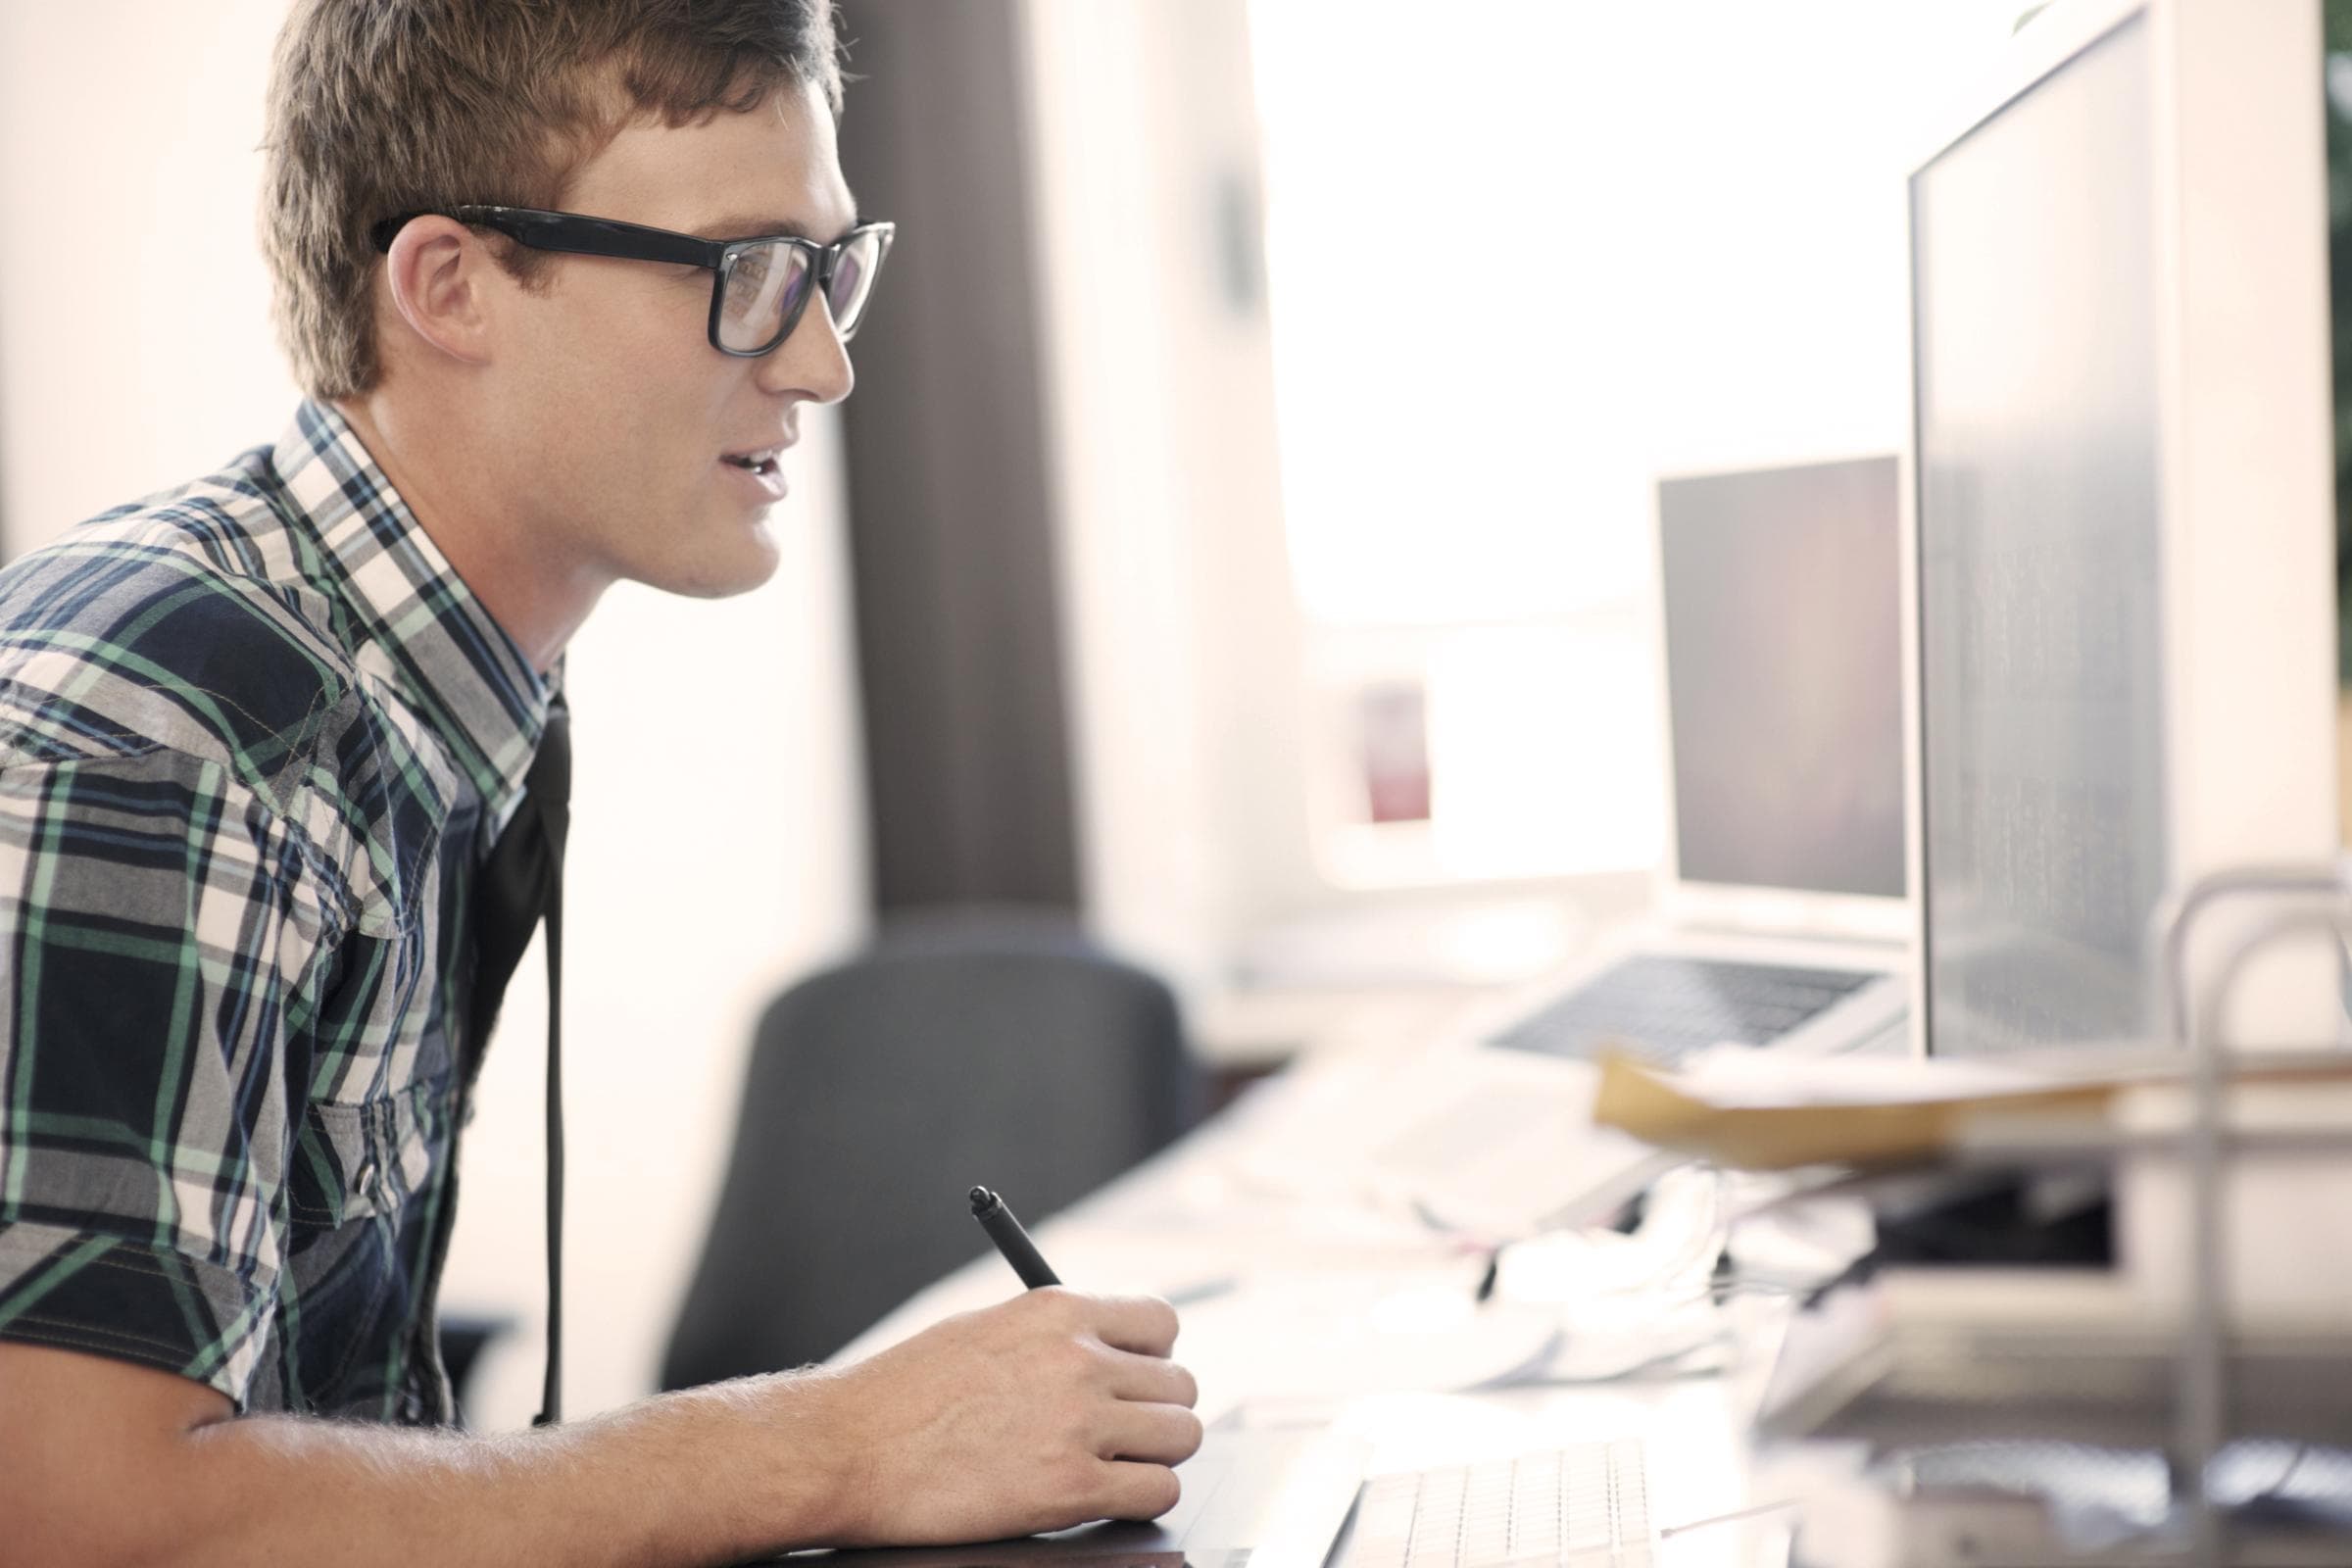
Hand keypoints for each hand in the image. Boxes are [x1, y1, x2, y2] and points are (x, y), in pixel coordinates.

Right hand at [810, 1288, 1202, 1545]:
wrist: (849, 1450)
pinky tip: (1108, 1496)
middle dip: (1156, 1410)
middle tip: (1123, 1431)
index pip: (1161, 1321)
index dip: (1153, 1356)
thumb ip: (1052, 1335)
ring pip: (1181, 1437)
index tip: (1136, 1378)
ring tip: (1118, 1465)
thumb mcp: (985, 1328)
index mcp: (1058, 1310)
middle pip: (1181, 1384)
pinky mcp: (1071, 1488)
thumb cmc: (903, 1393)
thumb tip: (1107, 1352)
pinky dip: (1140, 1498)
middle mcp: (1079, 1359)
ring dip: (1156, 1455)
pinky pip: (1157, 1491)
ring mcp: (1079, 1424)